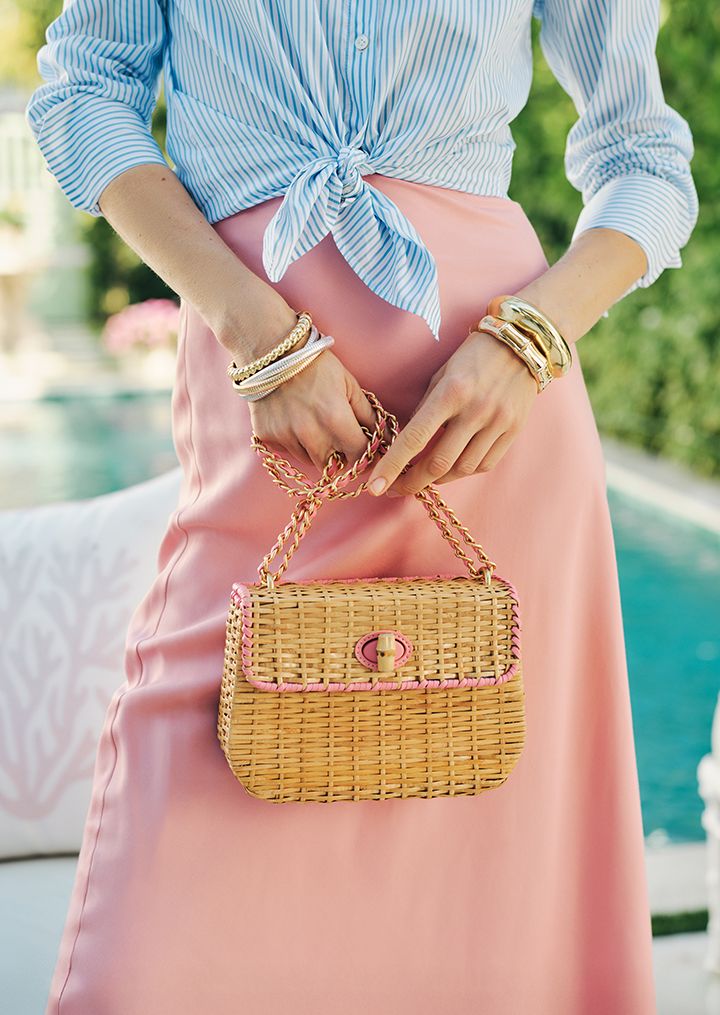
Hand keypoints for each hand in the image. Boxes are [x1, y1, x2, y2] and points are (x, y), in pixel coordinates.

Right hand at [245, 346, 377, 475]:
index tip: (365, 449)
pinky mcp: (266, 436)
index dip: (365, 454)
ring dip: (317, 451)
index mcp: (334, 418)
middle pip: (333, 466)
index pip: (359, 454)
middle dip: (340, 457)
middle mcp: (309, 432)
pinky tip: (294, 422)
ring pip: (309, 461)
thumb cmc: (315, 364)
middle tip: (340, 441)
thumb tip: (387, 439)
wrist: (271, 350)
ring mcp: (285, 436)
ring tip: (315, 426)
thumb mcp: (348, 384)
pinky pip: (287, 452)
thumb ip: (367, 415)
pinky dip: (295, 443)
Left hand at [365, 328, 538, 496]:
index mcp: (451, 392)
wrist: (522, 344)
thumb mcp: (441, 375)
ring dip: (439, 478)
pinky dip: (464, 470)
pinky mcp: (513, 431)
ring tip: (426, 475)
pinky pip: (484, 464)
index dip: (392, 467)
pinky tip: (454, 465)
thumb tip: (406, 444)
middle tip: (397, 488)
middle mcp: (476, 410)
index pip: (414, 438)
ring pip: (462, 469)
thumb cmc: (473, 356)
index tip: (375, 486)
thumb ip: (425, 410)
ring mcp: (498, 423)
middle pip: (438, 463)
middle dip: (413, 482)